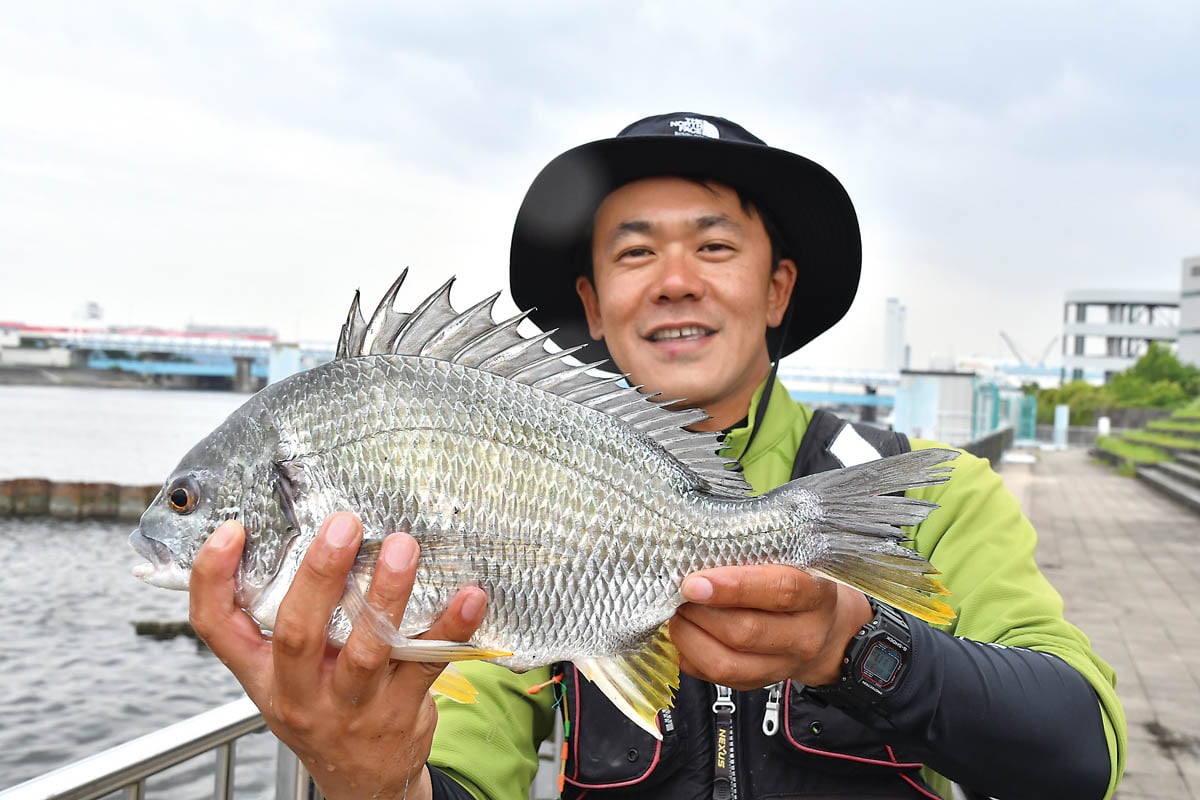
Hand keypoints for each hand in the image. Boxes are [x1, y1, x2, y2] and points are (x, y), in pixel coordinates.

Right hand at [189, 512, 486, 799]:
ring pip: (367, 650)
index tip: (232, 531)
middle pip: (298, 634)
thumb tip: (312, 534)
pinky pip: (429, 664)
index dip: (213, 579)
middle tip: (343, 526)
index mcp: (264, 675)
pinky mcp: (403, 710)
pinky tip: (470, 596)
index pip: (217, 628)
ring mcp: (354, 706)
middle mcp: (302, 693)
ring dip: (386, 595)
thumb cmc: (324, 710)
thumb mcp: (287, 676)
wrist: (364, 783)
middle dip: (319, 575)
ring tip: (402, 547)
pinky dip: (452, 628)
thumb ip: (289, 620)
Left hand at [669, 564, 871, 689]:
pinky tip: (687, 633)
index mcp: (816, 597)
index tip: (695, 582)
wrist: (828, 634)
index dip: (734, 587)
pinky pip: (714, 678)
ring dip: (690, 636)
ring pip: (726, 663)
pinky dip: (690, 655)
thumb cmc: (800, 588)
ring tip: (679, 613)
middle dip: (701, 612)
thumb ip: (756, 559)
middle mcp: (803, 638)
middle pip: (745, 632)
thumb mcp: (794, 564)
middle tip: (680, 592)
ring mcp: (781, 667)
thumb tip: (700, 555)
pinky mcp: (756, 684)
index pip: (780, 591)